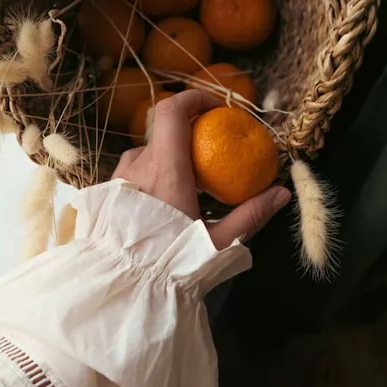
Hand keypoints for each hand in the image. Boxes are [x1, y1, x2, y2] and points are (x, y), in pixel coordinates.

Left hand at [113, 90, 290, 249]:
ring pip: (145, 157)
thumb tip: (281, 192)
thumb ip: (250, 214)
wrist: (125, 288)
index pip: (172, 112)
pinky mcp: (106, 196)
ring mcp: (117, 180)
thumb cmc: (172, 262)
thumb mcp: (217, 242)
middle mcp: (137, 166)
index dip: (193, 98)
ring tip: (183, 192)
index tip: (214, 105)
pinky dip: (148, 180)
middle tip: (207, 165)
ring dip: (166, 164)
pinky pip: (130, 175)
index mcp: (165, 170)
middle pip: (163, 137)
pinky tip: (160, 207)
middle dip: (187, 143)